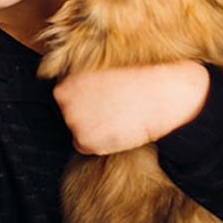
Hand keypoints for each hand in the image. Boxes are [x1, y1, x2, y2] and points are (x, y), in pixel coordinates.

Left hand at [52, 60, 209, 154]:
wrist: (160, 94)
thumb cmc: (138, 81)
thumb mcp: (102, 74)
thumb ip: (83, 86)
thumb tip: (80, 99)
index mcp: (66, 82)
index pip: (66, 100)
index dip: (87, 102)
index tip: (104, 101)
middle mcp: (63, 100)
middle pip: (70, 117)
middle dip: (89, 117)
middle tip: (113, 110)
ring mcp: (72, 120)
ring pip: (79, 133)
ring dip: (96, 131)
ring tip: (119, 118)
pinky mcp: (84, 140)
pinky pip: (86, 148)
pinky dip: (102, 144)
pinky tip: (118, 130)